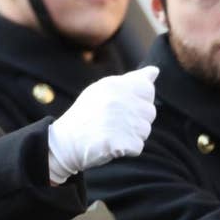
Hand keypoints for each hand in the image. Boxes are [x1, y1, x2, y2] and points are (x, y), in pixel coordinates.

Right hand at [47, 65, 157, 183]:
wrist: (64, 142)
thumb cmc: (87, 114)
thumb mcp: (104, 90)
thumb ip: (132, 80)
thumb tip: (155, 70)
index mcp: (115, 84)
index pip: (147, 90)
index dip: (138, 101)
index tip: (121, 105)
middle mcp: (120, 100)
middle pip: (150, 112)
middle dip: (136, 119)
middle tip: (112, 122)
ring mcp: (121, 121)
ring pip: (145, 130)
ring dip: (132, 135)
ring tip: (110, 132)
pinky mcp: (122, 142)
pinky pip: (138, 147)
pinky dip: (127, 149)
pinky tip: (110, 144)